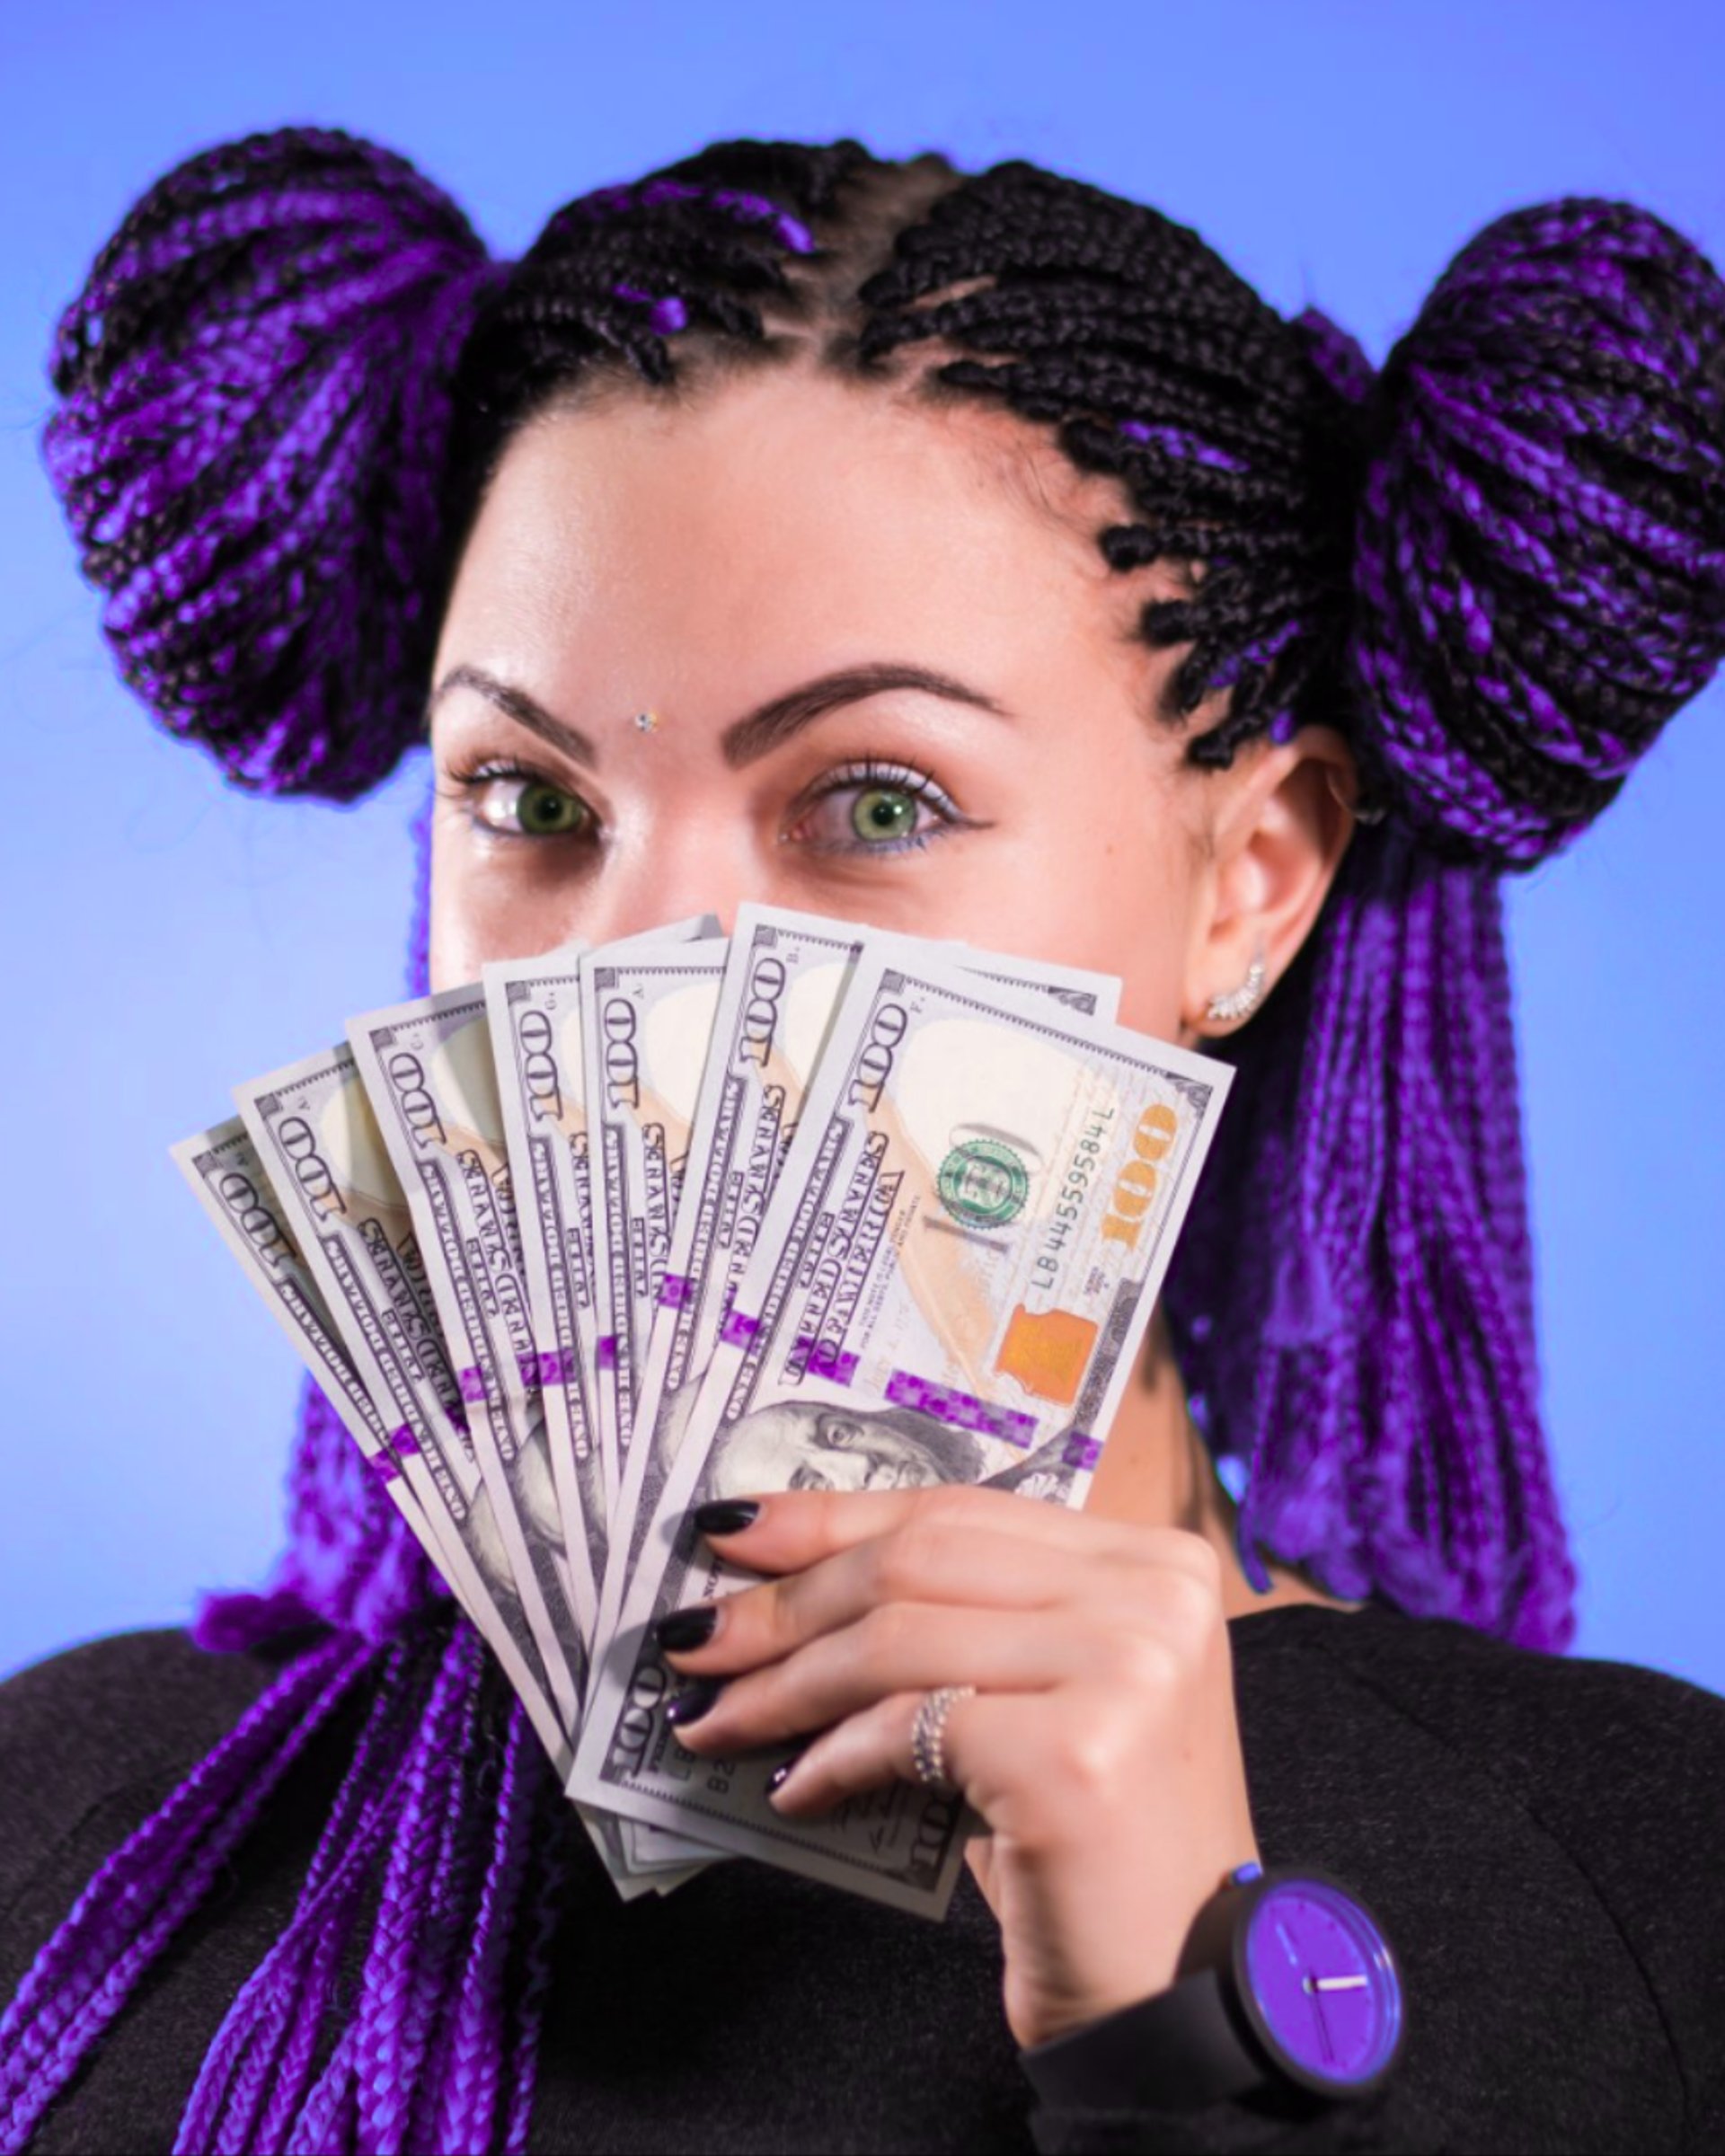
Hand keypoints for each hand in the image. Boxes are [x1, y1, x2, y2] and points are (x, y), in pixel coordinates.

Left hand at [659, 1485, 1259, 2048]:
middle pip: (920, 1561)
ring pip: (899, 1640)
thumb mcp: (1043, 1698)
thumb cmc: (1094, 1842)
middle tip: (696, 1638)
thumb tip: (787, 1584)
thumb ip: (963, 1624)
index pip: (958, 1511)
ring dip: (783, 1682)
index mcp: (1151, 1560)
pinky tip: (795, 1788)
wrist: (1183, 1988)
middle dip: (788, 1600)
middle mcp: (1152, 1596)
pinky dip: (832, 1758)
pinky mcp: (1073, 1755)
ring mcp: (1123, 1671)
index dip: (834, 1516)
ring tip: (711, 1718)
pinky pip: (907, 1731)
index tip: (734, 1533)